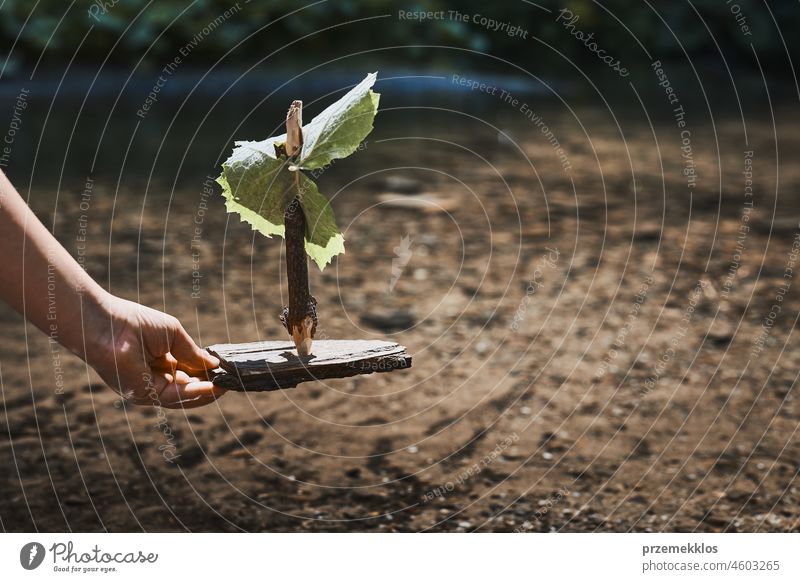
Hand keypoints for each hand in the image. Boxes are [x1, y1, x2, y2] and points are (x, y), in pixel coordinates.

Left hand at [85, 294, 224, 408]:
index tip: (224, 372)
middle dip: (209, 386)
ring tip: (225, 385)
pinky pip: (175, 396)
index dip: (206, 374)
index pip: (187, 373)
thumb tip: (214, 364)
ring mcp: (149, 389)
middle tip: (229, 382)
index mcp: (159, 362)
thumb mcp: (173, 335)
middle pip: (187, 389)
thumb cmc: (135, 323)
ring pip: (184, 397)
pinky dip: (195, 393)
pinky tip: (212, 387)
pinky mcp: (144, 394)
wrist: (107, 325)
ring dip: (206, 392)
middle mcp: (154, 378)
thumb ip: (193, 352)